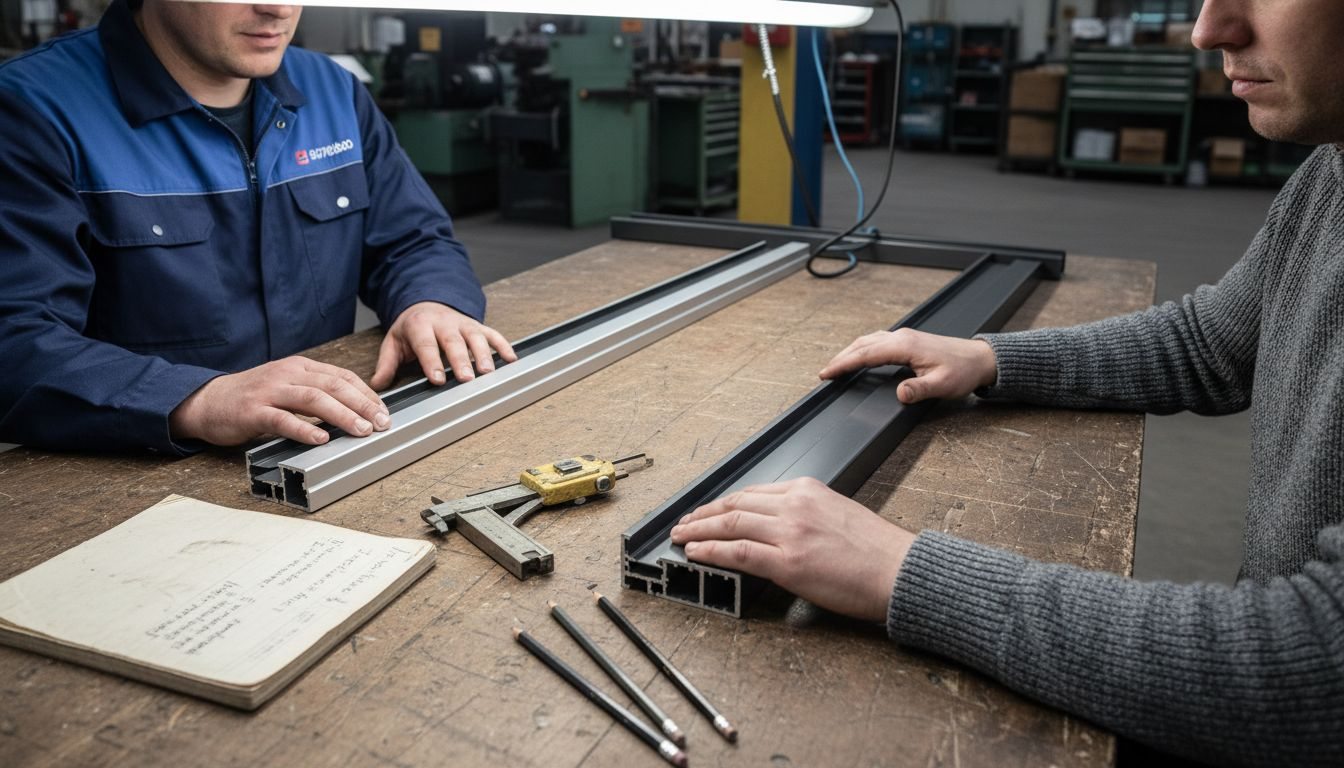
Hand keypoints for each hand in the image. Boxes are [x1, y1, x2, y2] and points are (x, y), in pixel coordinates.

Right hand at [169, 357, 389, 445]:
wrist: (207, 401)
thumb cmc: (251, 398)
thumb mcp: (287, 386)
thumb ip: (314, 392)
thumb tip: (352, 410)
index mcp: (299, 367)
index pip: (341, 375)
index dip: (365, 393)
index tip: (383, 410)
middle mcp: (286, 374)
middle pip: (332, 385)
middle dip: (362, 404)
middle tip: (381, 422)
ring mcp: (269, 391)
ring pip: (312, 399)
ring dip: (341, 415)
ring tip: (360, 430)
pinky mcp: (252, 411)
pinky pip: (282, 419)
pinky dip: (304, 429)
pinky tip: (320, 439)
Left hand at [370, 302, 516, 390]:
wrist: (427, 302)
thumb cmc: (412, 327)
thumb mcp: (394, 341)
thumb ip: (387, 364)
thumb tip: (377, 385)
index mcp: (420, 325)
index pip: (426, 344)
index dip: (432, 362)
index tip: (438, 380)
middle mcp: (444, 323)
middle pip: (453, 341)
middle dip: (461, 360)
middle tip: (466, 378)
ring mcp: (463, 323)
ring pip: (475, 337)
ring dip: (483, 354)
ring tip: (488, 372)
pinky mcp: (477, 326)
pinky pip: (492, 334)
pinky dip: (503, 346)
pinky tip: (511, 359)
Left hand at [670, 477, 915, 621]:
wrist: (900, 571)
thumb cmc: (877, 551)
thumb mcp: (838, 513)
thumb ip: (805, 513)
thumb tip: (776, 527)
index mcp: (807, 490)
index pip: (753, 492)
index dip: (723, 503)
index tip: (709, 511)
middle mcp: (795, 505)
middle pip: (735, 504)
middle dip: (703, 514)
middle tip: (684, 523)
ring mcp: (790, 532)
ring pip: (730, 524)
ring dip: (699, 531)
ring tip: (681, 538)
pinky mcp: (788, 562)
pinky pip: (738, 552)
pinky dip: (711, 551)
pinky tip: (696, 553)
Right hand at [819, 328, 997, 403]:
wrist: (980, 359)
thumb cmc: (963, 370)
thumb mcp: (942, 384)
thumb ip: (919, 390)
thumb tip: (899, 393)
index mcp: (905, 346)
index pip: (866, 354)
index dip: (844, 364)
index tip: (826, 373)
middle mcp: (902, 337)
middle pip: (862, 345)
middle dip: (841, 358)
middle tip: (824, 372)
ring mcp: (904, 337)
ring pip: (869, 341)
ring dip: (850, 352)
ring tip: (837, 365)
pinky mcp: (908, 341)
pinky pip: (877, 341)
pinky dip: (863, 349)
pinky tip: (861, 355)